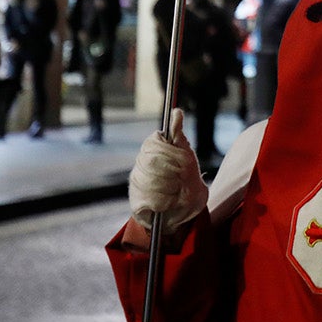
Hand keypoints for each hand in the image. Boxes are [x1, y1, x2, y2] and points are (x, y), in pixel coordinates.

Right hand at [128, 109, 206, 233]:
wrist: (183, 209)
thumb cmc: (186, 178)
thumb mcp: (186, 156)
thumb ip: (178, 137)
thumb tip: (177, 112)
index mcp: (152, 150)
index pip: (153, 141)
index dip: (170, 151)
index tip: (184, 160)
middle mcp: (141, 164)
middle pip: (153, 160)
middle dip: (174, 170)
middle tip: (184, 177)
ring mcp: (136, 182)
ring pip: (151, 179)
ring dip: (172, 186)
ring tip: (178, 190)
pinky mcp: (135, 201)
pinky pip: (149, 198)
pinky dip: (165, 200)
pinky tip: (169, 201)